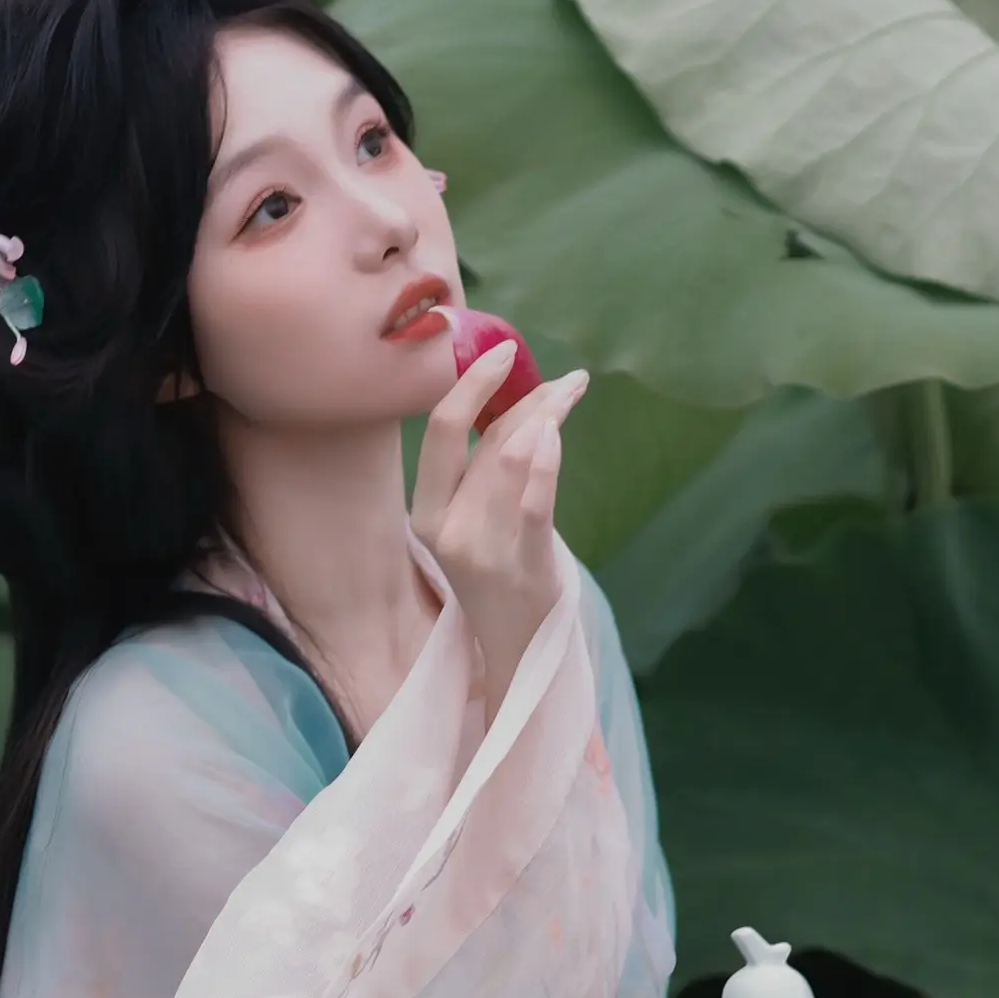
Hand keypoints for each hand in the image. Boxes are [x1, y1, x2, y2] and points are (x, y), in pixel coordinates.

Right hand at [416, 339, 588, 710]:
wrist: (515, 645)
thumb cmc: (499, 572)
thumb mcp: (476, 519)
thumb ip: (486, 466)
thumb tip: (520, 395)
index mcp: (426, 512)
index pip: (441, 433)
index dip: (470, 384)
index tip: (502, 351)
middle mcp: (446, 527)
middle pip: (481, 439)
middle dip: (516, 392)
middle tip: (556, 373)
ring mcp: (482, 548)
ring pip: (511, 458)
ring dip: (546, 415)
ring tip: (572, 395)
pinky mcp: (522, 565)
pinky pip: (533, 503)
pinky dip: (545, 461)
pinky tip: (558, 430)